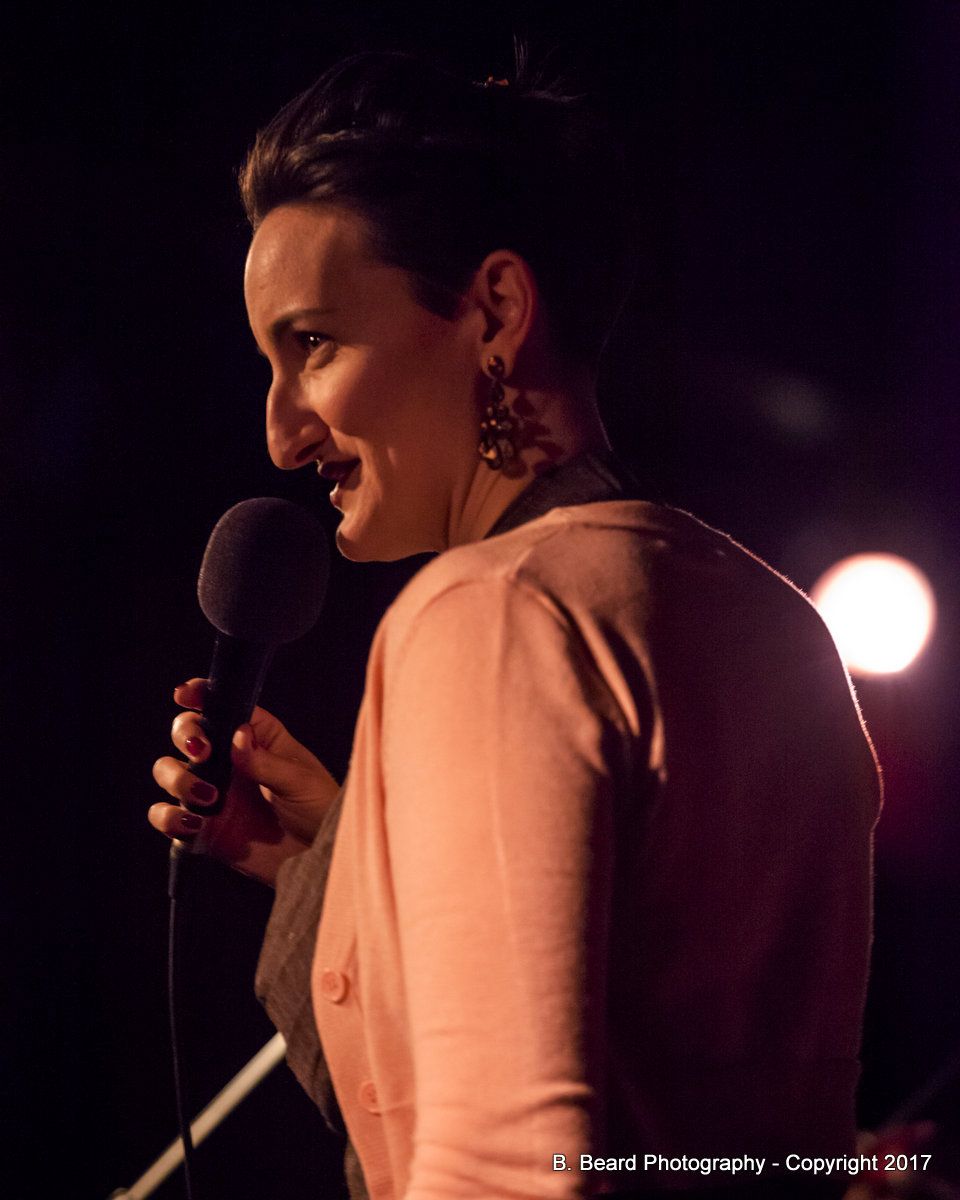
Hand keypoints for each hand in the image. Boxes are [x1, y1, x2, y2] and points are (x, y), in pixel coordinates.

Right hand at [150, 678, 340, 884]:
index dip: (200, 696)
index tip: (185, 694)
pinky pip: (167, 817)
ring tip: (210, 797)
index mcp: (257, 739)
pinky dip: (168, 817)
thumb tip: (237, 735)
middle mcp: (228, 762)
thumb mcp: (301, 782)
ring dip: (177, 778)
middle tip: (203, 751)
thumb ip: (266, 761)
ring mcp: (211, 794)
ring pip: (168, 771)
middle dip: (186, 735)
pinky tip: (193, 823)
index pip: (223, 707)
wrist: (319, 860)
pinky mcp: (202, 829)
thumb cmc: (320, 810)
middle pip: (187, 733)